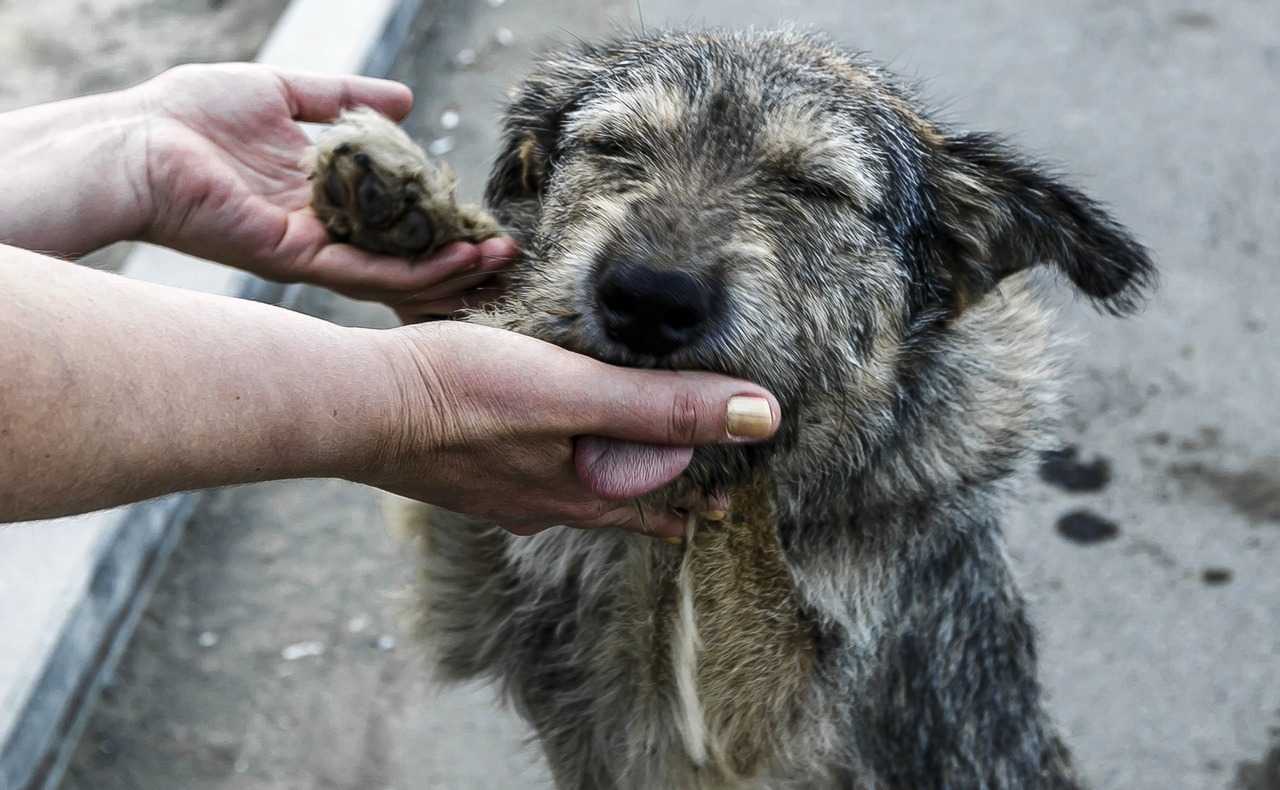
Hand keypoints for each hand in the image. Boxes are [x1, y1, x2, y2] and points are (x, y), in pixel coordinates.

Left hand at [131, 63, 514, 311]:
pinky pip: (365, 273)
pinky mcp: (295, 259)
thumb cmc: (190, 114)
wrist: (133, 140)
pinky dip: (413, 271)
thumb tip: (407, 99)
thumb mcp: (284, 93)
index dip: (439, 216)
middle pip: (402, 250)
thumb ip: (344, 98)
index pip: (393, 214)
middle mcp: (322, 229)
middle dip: (456, 252)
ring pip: (393, 272)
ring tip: (495, 257)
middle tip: (508, 248)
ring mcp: (311, 250)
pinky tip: (455, 262)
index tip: (483, 211)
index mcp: (320, 193)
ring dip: (447, 268)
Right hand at [360, 322, 779, 536]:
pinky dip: (549, 466)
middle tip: (688, 498)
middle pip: (614, 506)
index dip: (695, 499)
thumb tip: (764, 417)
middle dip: (652, 499)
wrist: (358, 406)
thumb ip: (667, 406)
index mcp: (578, 494)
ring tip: (616, 475)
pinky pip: (522, 476)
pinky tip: (533, 452)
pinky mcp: (460, 470)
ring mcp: (496, 493)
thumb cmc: (466, 396)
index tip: (728, 498)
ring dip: (601, 484)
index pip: (656, 504)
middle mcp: (541, 505)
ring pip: (566, 493)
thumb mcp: (579, 394)